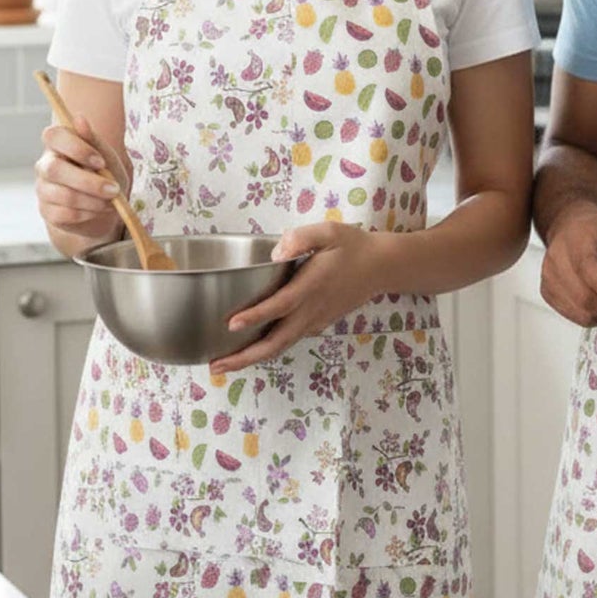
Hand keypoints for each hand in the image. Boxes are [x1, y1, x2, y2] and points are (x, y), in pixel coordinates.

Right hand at [34, 113, 124, 250]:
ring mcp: (44, 189)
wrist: (105, 204)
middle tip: (114, 190)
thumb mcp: (106, 155)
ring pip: (63, 195)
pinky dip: (87, 213)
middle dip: (88, 182)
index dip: (76, 148)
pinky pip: (64, 214)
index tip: (100, 161)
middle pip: (54, 169)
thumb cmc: (104, 173)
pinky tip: (99, 209)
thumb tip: (79, 118)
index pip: (53, 136)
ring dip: (93, 200)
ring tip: (111, 201)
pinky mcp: (47, 211)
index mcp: (58, 145)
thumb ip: (93, 140)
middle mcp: (45, 165)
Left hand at [209, 222, 386, 375]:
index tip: (231, 324)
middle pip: (275, 342)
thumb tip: (277, 252)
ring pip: (281, 346)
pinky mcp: (317, 324)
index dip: (255, 316)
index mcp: (311, 287)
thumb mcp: (329, 232)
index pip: (279, 306)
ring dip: (252, 358)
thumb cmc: (352, 246)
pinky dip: (267, 348)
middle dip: (244, 357)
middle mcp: (311, 310)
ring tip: (223, 363)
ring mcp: (314, 321)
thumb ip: (302, 238)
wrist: (381, 267)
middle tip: (215, 365)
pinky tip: (249, 347)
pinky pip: (288, 340)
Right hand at [539, 202, 596, 326]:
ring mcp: (549, 278)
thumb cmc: (594, 230)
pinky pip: (573, 315)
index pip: (585, 268)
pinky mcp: (548, 293)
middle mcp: (556, 260)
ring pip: (579, 311)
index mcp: (574, 240)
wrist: (568, 229)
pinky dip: (593, 317)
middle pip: (582, 295)